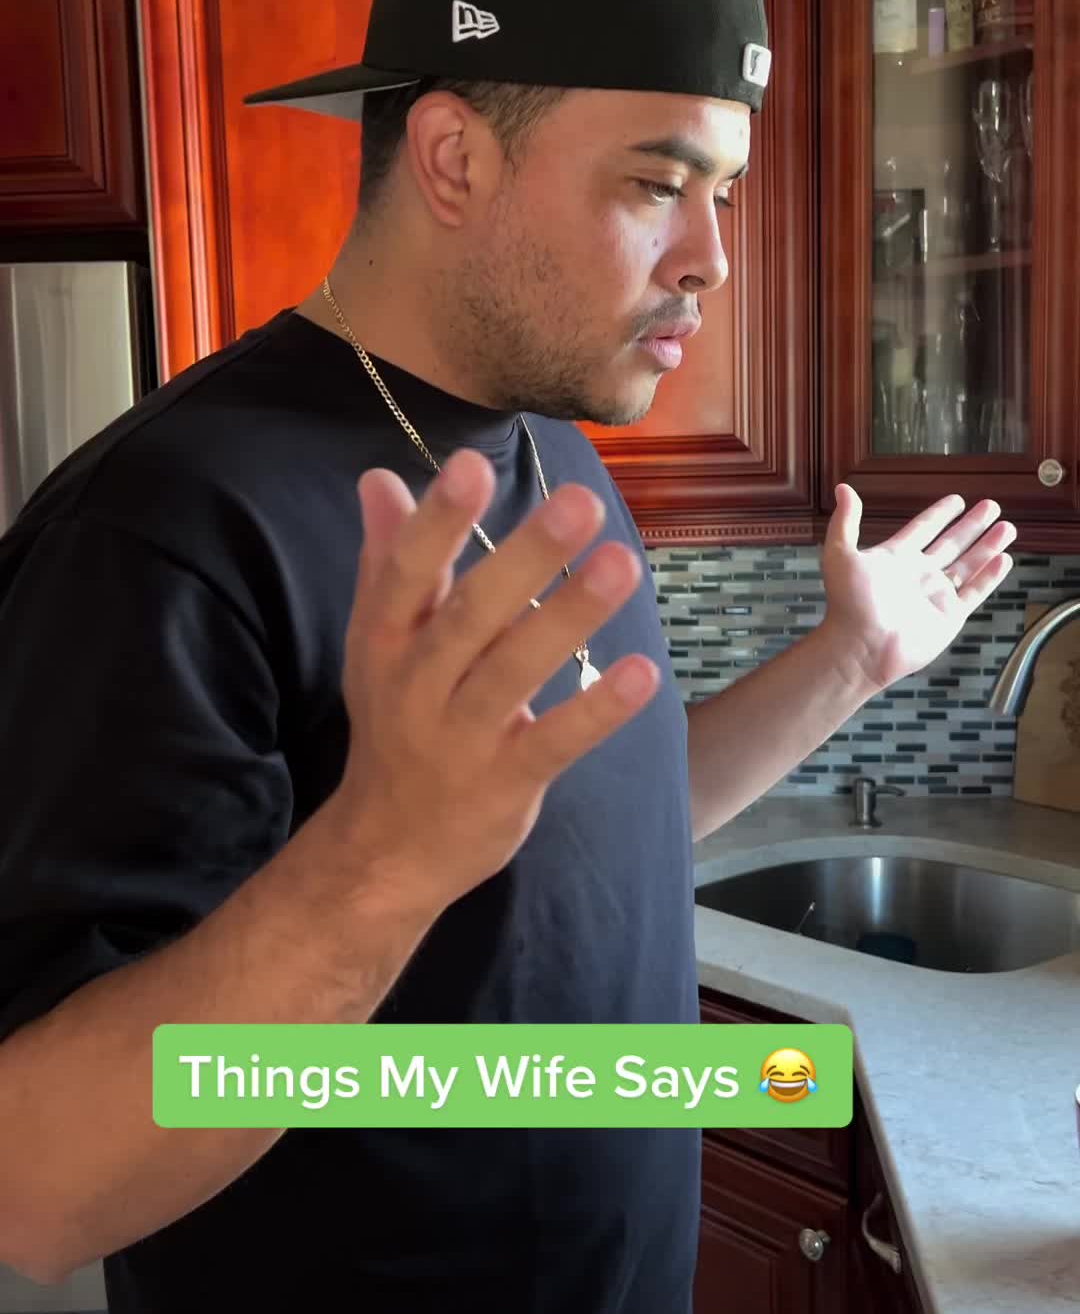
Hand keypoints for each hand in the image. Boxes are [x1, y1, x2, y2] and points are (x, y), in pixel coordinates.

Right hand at [332, 447, 659, 915]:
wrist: (387, 848)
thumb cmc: (395, 723)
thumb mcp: (379, 643)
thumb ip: (387, 559)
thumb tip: (379, 477)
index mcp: (386, 642)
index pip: (407, 573)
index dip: (438, 521)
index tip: (471, 465)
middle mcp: (418, 686)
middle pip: (471, 615)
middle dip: (525, 557)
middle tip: (581, 502)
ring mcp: (462, 738)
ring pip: (516, 671)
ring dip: (570, 617)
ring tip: (622, 564)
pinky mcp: (506, 784)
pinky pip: (555, 742)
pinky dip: (597, 710)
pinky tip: (643, 672)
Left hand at [819, 486, 1016, 694]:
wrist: (861, 647)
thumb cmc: (848, 602)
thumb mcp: (840, 554)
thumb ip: (845, 521)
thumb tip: (842, 487)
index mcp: (896, 557)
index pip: (923, 528)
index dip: (939, 514)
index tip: (957, 500)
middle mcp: (919, 573)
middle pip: (952, 543)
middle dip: (972, 525)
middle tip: (992, 506)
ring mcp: (936, 595)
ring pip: (969, 565)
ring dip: (988, 546)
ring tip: (1008, 527)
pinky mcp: (950, 616)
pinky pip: (974, 592)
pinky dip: (990, 576)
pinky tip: (1004, 558)